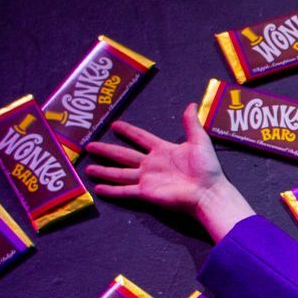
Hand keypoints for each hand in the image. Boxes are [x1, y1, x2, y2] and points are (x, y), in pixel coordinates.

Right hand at [83, 104, 255, 241]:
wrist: (208, 191)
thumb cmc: (206, 167)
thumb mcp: (199, 141)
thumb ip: (191, 124)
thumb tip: (190, 104)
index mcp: (162, 150)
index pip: (141, 138)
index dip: (128, 131)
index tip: (115, 124)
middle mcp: (151, 164)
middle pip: (123, 155)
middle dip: (107, 150)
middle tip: (90, 146)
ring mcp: (147, 179)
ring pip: (120, 173)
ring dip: (104, 171)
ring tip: (88, 169)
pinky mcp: (146, 193)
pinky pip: (125, 191)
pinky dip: (111, 190)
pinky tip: (97, 189)